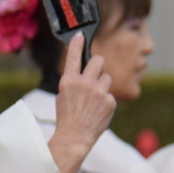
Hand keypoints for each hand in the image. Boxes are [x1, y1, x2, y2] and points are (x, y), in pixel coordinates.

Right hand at [48, 33, 115, 172]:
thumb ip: (74, 81)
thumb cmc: (67, 116)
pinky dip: (105, 101)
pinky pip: (110, 94)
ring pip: (107, 78)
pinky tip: (98, 110)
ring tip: (94, 99)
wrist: (75, 137)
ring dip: (102, 85)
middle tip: (95, 72)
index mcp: (68, 81)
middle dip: (98, 64)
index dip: (76, 44)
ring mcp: (98, 92)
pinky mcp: (109, 101)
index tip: (80, 35)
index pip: (73, 57)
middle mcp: (84, 83)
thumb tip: (85, 70)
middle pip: (99, 60)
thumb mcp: (63, 95)